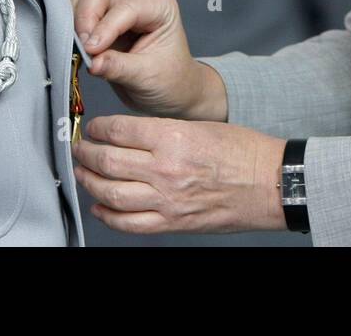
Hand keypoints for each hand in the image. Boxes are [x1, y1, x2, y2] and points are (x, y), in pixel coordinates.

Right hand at [70, 0, 226, 119]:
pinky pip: (77, 7)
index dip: (104, 28)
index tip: (90, 51)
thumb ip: (119, 67)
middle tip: (82, 48)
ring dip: (75, 19)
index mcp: (159, 4)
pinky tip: (74, 45)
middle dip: (85, 17)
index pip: (124, 7)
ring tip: (78, 47)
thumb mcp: (147, 78)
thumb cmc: (169, 81)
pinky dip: (70, 23)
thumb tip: (92, 62)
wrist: (170, 91)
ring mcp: (118, 2)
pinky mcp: (101, 14)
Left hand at [71, 114, 286, 233]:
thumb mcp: (200, 126)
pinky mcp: (173, 223)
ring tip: (83, 174)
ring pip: (111, 192)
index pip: (119, 130)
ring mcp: (167, 200)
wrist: (271, 184)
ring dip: (90, 182)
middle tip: (80, 149)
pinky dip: (108, 214)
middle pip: (108, 160)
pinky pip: (128, 223)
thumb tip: (128, 136)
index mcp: (174, 137)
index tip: (93, 128)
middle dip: (86, 153)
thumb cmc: (243, 151)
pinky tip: (100, 205)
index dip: (98, 128)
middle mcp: (166, 168)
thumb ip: (163, 132)